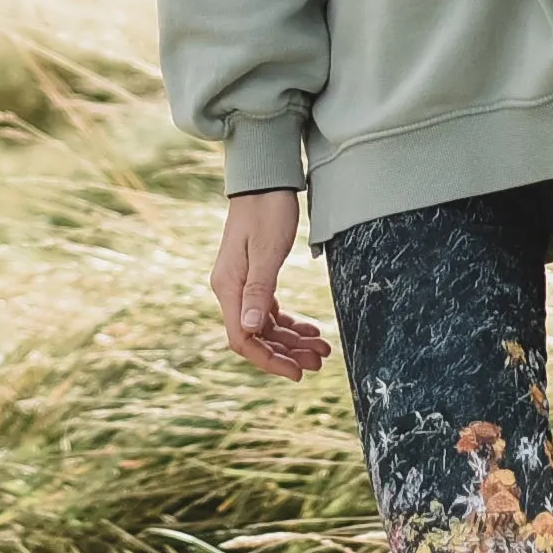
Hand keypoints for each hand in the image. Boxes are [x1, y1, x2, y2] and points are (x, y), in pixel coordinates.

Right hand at [210, 191, 329, 376]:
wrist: (266, 179)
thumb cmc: (267, 210)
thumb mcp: (267, 251)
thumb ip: (258, 290)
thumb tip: (249, 330)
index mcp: (229, 287)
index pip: (243, 340)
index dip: (269, 361)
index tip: (297, 373)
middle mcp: (232, 289)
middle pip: (257, 336)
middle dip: (288, 353)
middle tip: (320, 362)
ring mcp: (242, 283)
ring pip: (266, 325)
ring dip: (293, 340)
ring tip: (322, 349)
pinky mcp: (255, 276)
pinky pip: (270, 310)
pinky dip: (290, 323)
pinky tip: (310, 328)